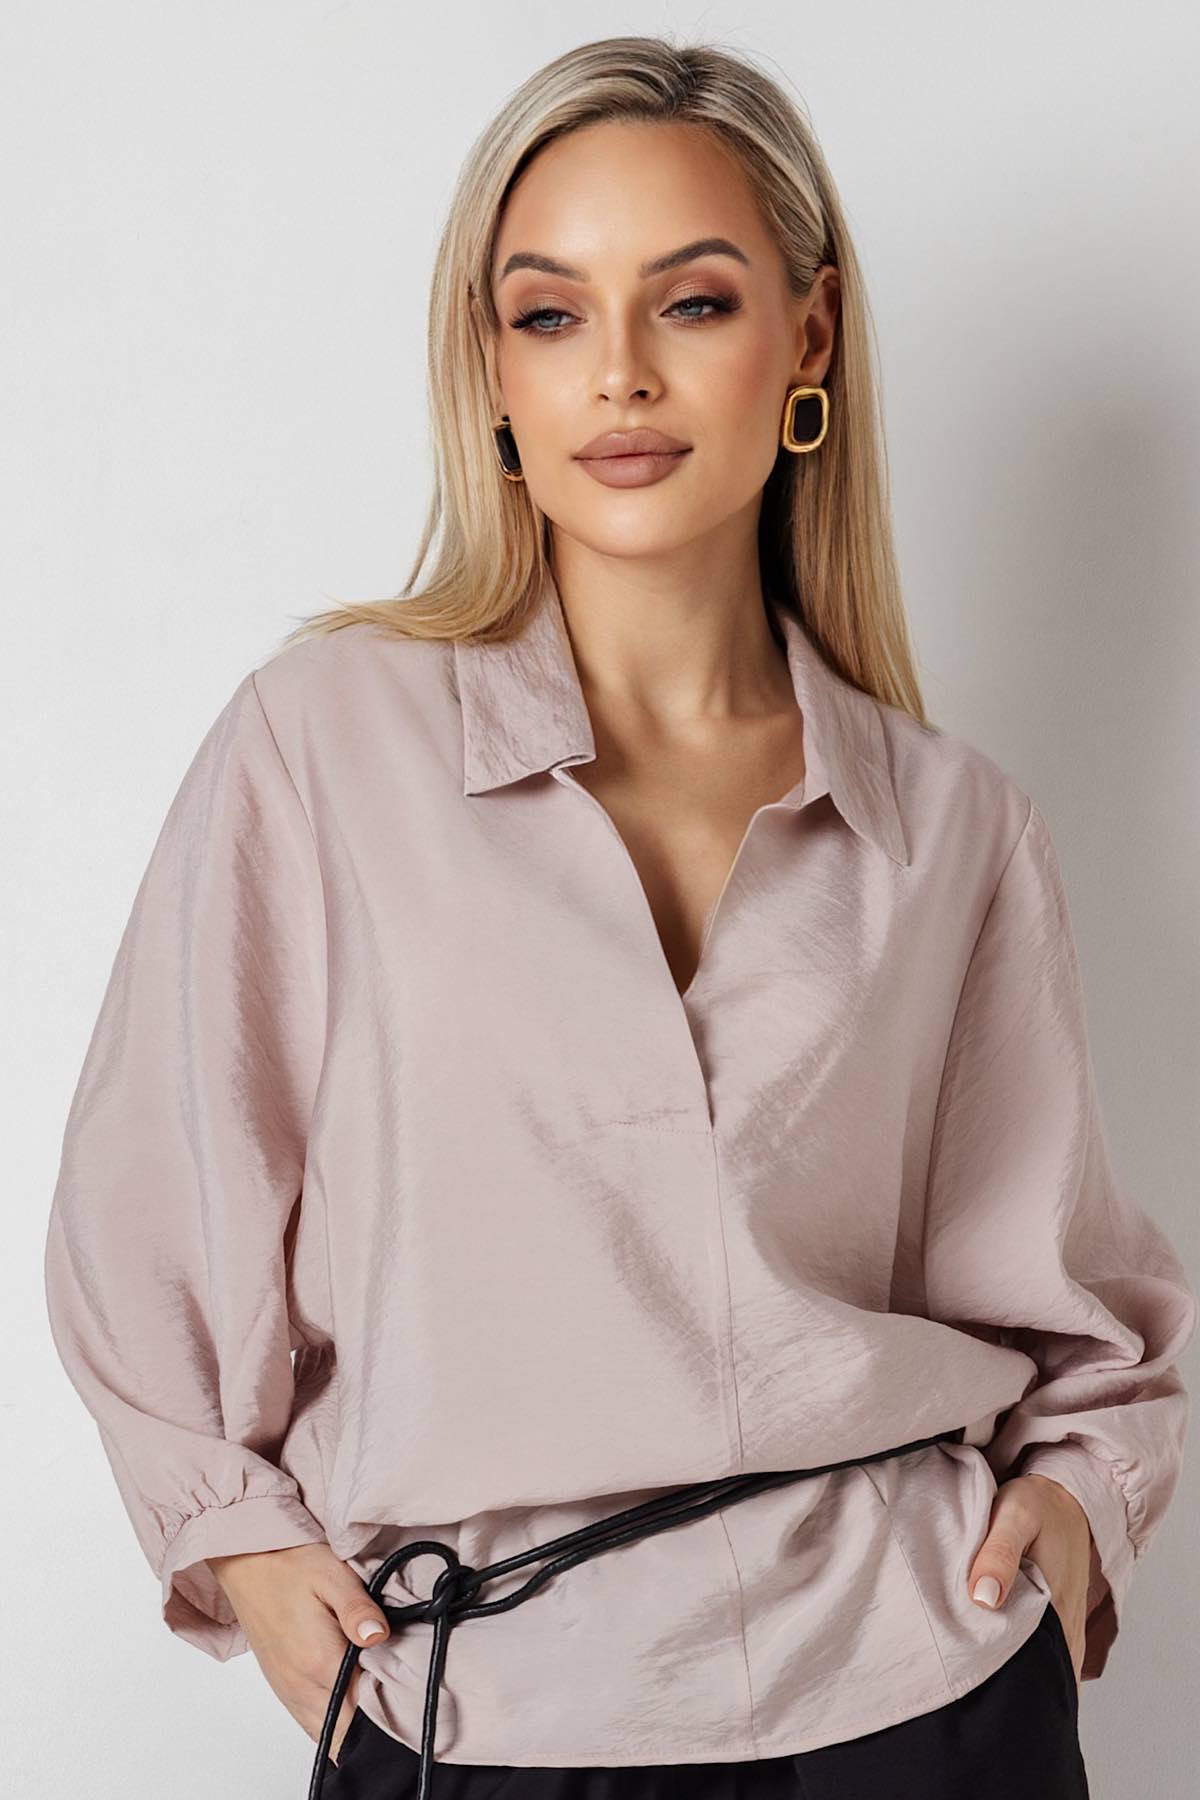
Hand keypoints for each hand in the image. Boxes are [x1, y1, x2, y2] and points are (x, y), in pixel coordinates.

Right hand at [207, 1542, 389, 1766]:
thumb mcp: (332, 1574)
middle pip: (347, 1736)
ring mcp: (289, 1693)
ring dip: (355, 1722)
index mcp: (319, 1663)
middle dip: (376, 1723)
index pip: (363, 1717)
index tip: (410, 1693)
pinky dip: (336, 1718)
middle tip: (399, 1690)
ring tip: (377, 1688)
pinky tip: (352, 1690)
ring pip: (329, 1736)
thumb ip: (358, 1610)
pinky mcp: (283, 1689)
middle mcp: (301, 1688)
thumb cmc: (290, 1563)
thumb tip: (381, 1636)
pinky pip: (313, 1723)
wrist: (246, 1562)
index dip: (391, 1712)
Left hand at [966, 1472, 1091, 1687]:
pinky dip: (1033, 1664)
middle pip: (1039, 1670)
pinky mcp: (1063, 1621)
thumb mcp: (1015, 1516)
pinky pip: (1053, 1656)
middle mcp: (1067, 1623)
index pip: (1033, 1662)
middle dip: (1010, 1681)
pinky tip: (1009, 1666)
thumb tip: (983, 1599)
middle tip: (971, 1683)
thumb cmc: (1037, 1505)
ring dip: (1022, 1673)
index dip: (1001, 1675)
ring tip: (987, 1681)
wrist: (1065, 1497)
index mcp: (1055, 1604)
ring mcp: (1067, 1625)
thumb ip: (999, 1554)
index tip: (970, 1680)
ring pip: (1047, 1666)